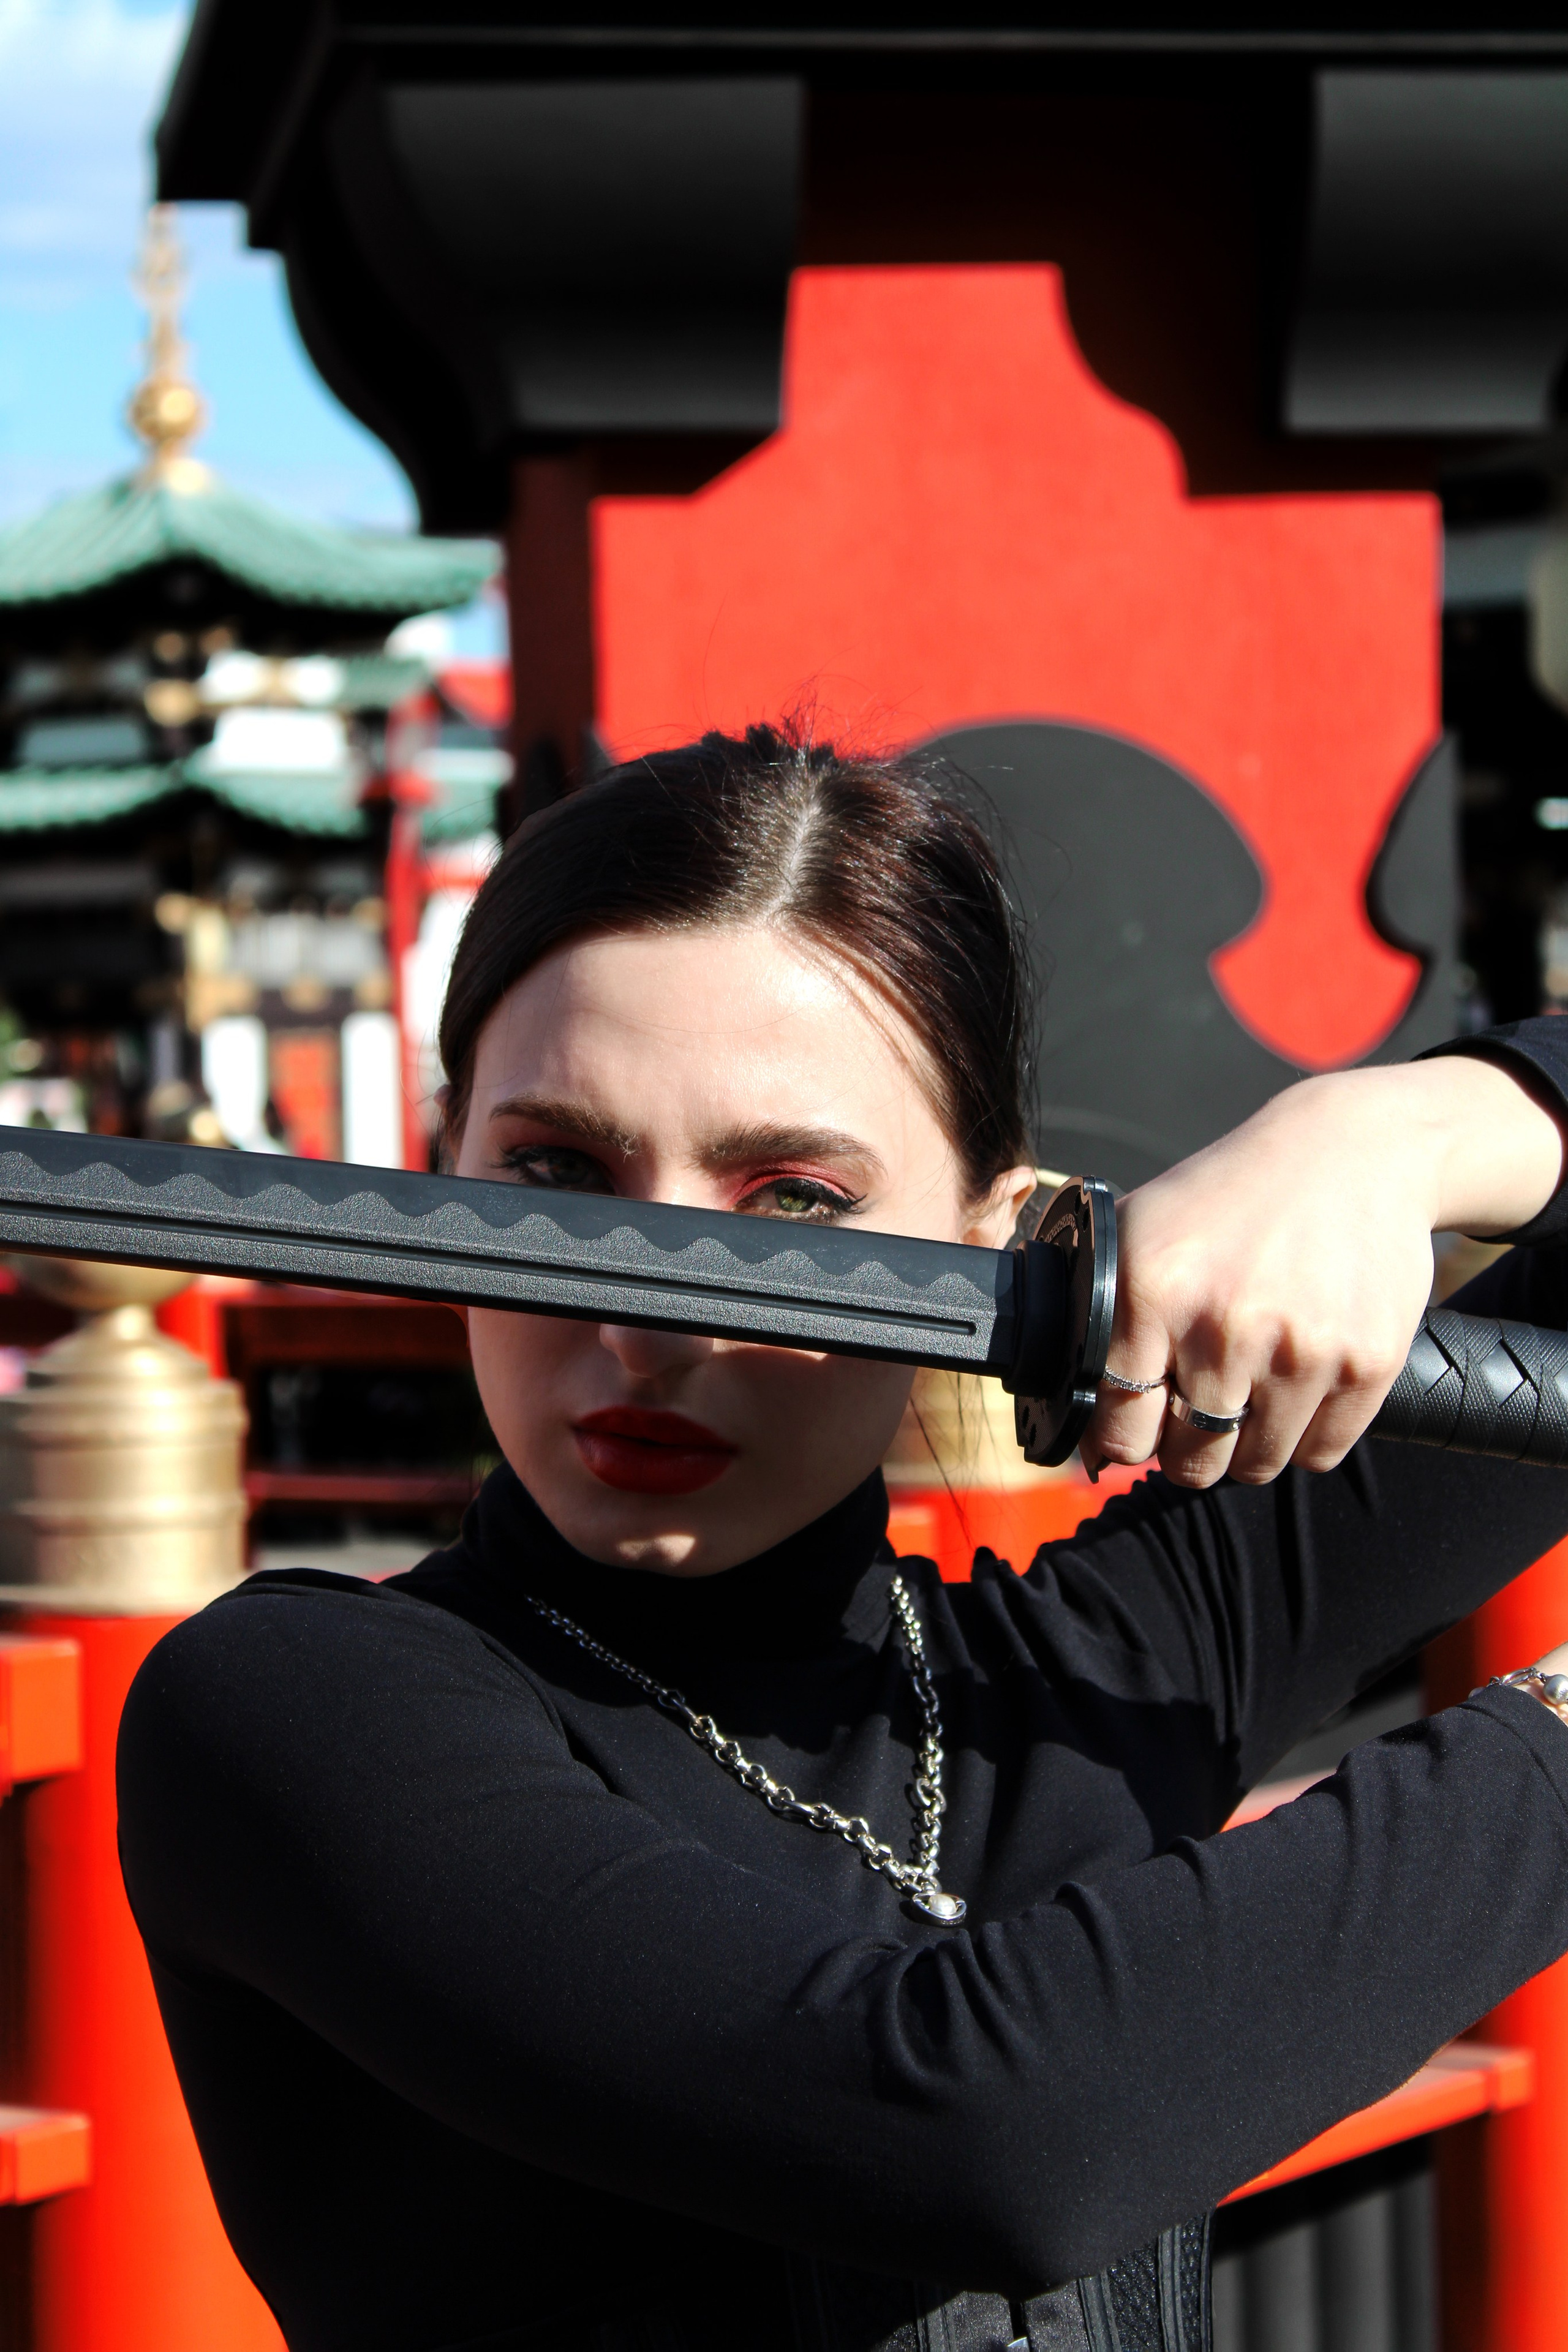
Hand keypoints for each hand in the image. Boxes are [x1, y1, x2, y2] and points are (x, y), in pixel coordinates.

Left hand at [1086, 1055, 1565, 1489]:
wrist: (1353, 1150)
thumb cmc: (1232, 1196)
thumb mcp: (1143, 1228)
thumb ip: (1097, 1318)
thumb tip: (1082, 1435)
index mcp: (1153, 1290)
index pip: (1121, 1429)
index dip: (1122, 1438)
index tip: (1135, 1427)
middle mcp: (1225, 1323)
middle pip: (1191, 1459)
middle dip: (1186, 1448)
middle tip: (1196, 1413)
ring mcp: (1302, 1348)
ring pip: (1256, 1465)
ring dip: (1247, 1445)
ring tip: (1250, 1390)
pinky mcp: (1367, 1362)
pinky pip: (1319, 1453)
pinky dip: (1303, 1436)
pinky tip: (1297, 1384)